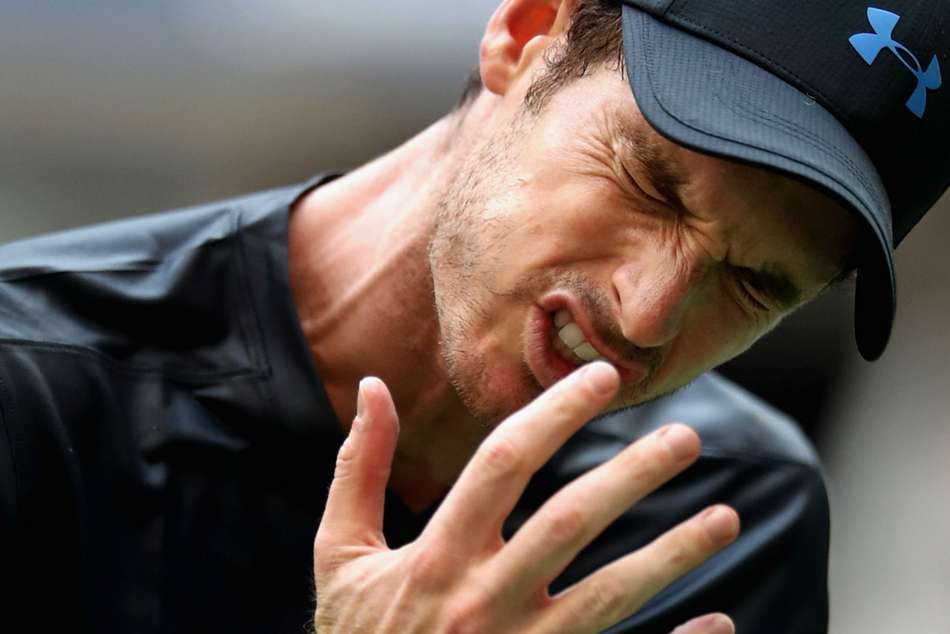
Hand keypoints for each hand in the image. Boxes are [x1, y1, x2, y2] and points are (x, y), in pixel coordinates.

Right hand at [313, 362, 739, 633]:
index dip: (557, 412)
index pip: (505, 461)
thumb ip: (360, 470)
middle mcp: (484, 600)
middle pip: (571, 522)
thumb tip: (373, 387)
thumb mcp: (341, 554)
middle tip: (685, 438)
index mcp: (437, 555)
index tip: (604, 378)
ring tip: (726, 518)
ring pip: (611, 596)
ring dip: (674, 555)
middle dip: (633, 474)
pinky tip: (719, 624)